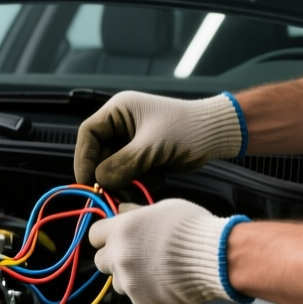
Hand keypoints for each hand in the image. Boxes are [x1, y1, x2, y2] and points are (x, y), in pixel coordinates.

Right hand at [74, 91, 244, 188]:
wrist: (219, 134)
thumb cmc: (188, 131)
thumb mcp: (151, 148)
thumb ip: (121, 165)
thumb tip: (99, 182)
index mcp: (118, 111)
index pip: (88, 135)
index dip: (84, 158)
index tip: (89, 182)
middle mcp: (121, 124)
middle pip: (99, 154)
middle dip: (108, 174)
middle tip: (115, 192)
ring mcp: (132, 141)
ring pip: (114, 167)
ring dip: (124, 181)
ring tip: (142, 186)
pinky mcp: (144, 155)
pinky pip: (129, 173)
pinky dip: (138, 181)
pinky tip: (156, 179)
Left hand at [88, 199, 245, 303]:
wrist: (218, 258)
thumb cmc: (194, 229)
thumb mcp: (163, 208)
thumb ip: (136, 212)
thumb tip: (121, 209)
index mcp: (121, 230)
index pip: (95, 234)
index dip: (107, 235)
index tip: (117, 236)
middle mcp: (120, 257)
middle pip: (101, 261)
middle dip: (115, 258)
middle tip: (138, 255)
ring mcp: (131, 283)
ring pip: (119, 283)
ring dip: (131, 278)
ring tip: (157, 271)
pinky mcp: (144, 303)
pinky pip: (139, 301)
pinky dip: (150, 296)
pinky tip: (168, 284)